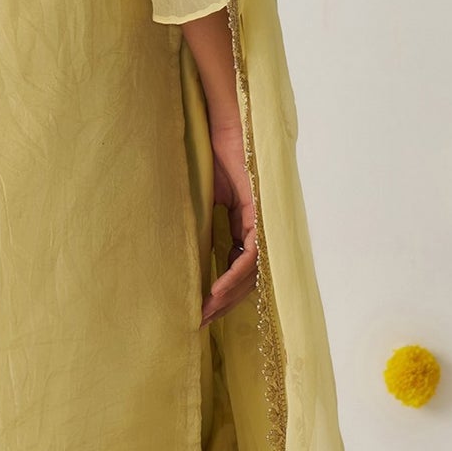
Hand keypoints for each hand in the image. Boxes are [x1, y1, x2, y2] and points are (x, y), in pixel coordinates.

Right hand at [200, 114, 257, 325]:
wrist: (221, 130)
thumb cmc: (210, 159)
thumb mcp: (204, 203)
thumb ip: (206, 229)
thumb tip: (188, 259)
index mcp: (248, 227)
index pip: (242, 270)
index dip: (223, 294)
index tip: (201, 310)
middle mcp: (260, 228)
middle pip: (249, 278)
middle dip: (225, 302)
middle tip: (201, 320)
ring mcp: (263, 222)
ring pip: (253, 272)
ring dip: (228, 295)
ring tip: (205, 310)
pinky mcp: (260, 214)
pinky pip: (251, 254)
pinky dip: (233, 274)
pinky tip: (215, 289)